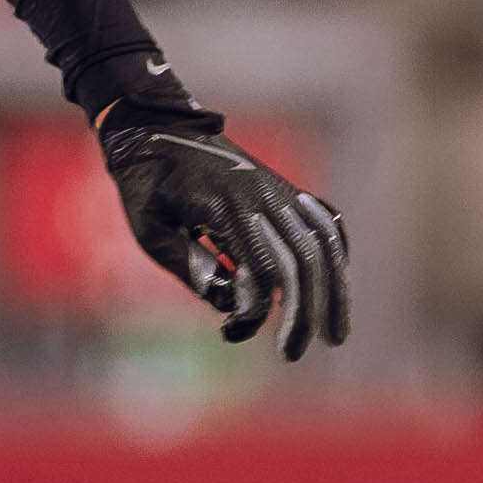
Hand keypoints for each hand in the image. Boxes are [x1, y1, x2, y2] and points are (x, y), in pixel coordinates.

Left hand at [99, 117, 349, 361]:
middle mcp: (265, 195)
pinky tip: (337, 285)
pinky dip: (336, 255)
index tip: (229, 332)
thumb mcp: (150, 228)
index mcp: (229, 206)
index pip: (265, 270)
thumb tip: (228, 301)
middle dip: (304, 314)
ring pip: (325, 244)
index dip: (255, 311)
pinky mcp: (284, 189)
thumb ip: (188, 265)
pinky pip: (324, 222)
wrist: (155, 126)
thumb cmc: (145, 182)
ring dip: (336, 291)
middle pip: (303, 262)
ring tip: (336, 334)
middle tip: (293, 355)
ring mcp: (280, 189)